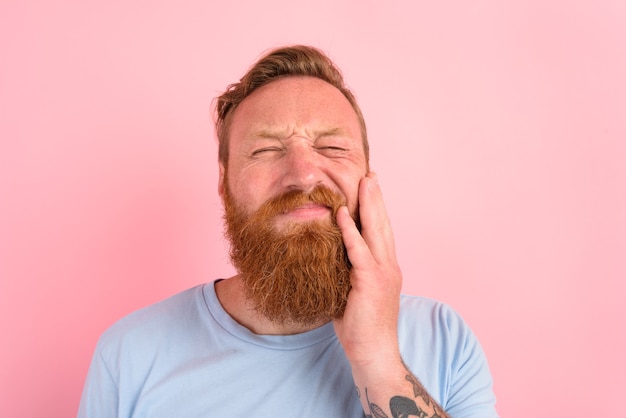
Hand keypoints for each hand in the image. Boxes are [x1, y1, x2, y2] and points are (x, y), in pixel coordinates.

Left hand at [334, 172, 402, 368]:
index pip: (381, 232)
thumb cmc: (360, 328)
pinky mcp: (371, 283)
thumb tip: (330, 258)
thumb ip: (346, 272)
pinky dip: (350, 232)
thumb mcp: (352, 293)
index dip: (376, 208)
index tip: (370, 187)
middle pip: (382, 224)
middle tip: (371, 174)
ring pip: (375, 231)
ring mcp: (383, 274)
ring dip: (369, 204)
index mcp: (385, 268)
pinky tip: (343, 214)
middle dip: (376, 197)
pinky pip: (359, 252)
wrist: (374, 355)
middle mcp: (389, 266)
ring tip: (364, 182)